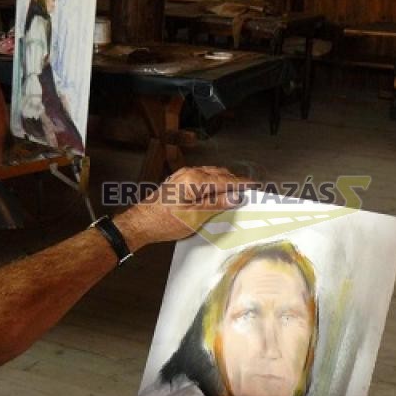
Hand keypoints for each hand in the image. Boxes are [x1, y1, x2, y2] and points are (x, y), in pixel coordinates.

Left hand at [114, 166, 252, 250]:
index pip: (225, 179)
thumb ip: (217, 204)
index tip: (255, 184)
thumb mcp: (195, 217)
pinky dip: (213, 183)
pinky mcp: (177, 182)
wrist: (139, 223)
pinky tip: (216, 192)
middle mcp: (188, 173)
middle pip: (219, 173)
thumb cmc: (164, 222)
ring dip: (224, 181)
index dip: (242, 183)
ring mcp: (182, 176)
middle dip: (234, 181)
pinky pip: (201, 177)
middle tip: (248, 190)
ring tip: (235, 192)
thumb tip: (236, 197)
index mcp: (194, 180)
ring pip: (210, 174)